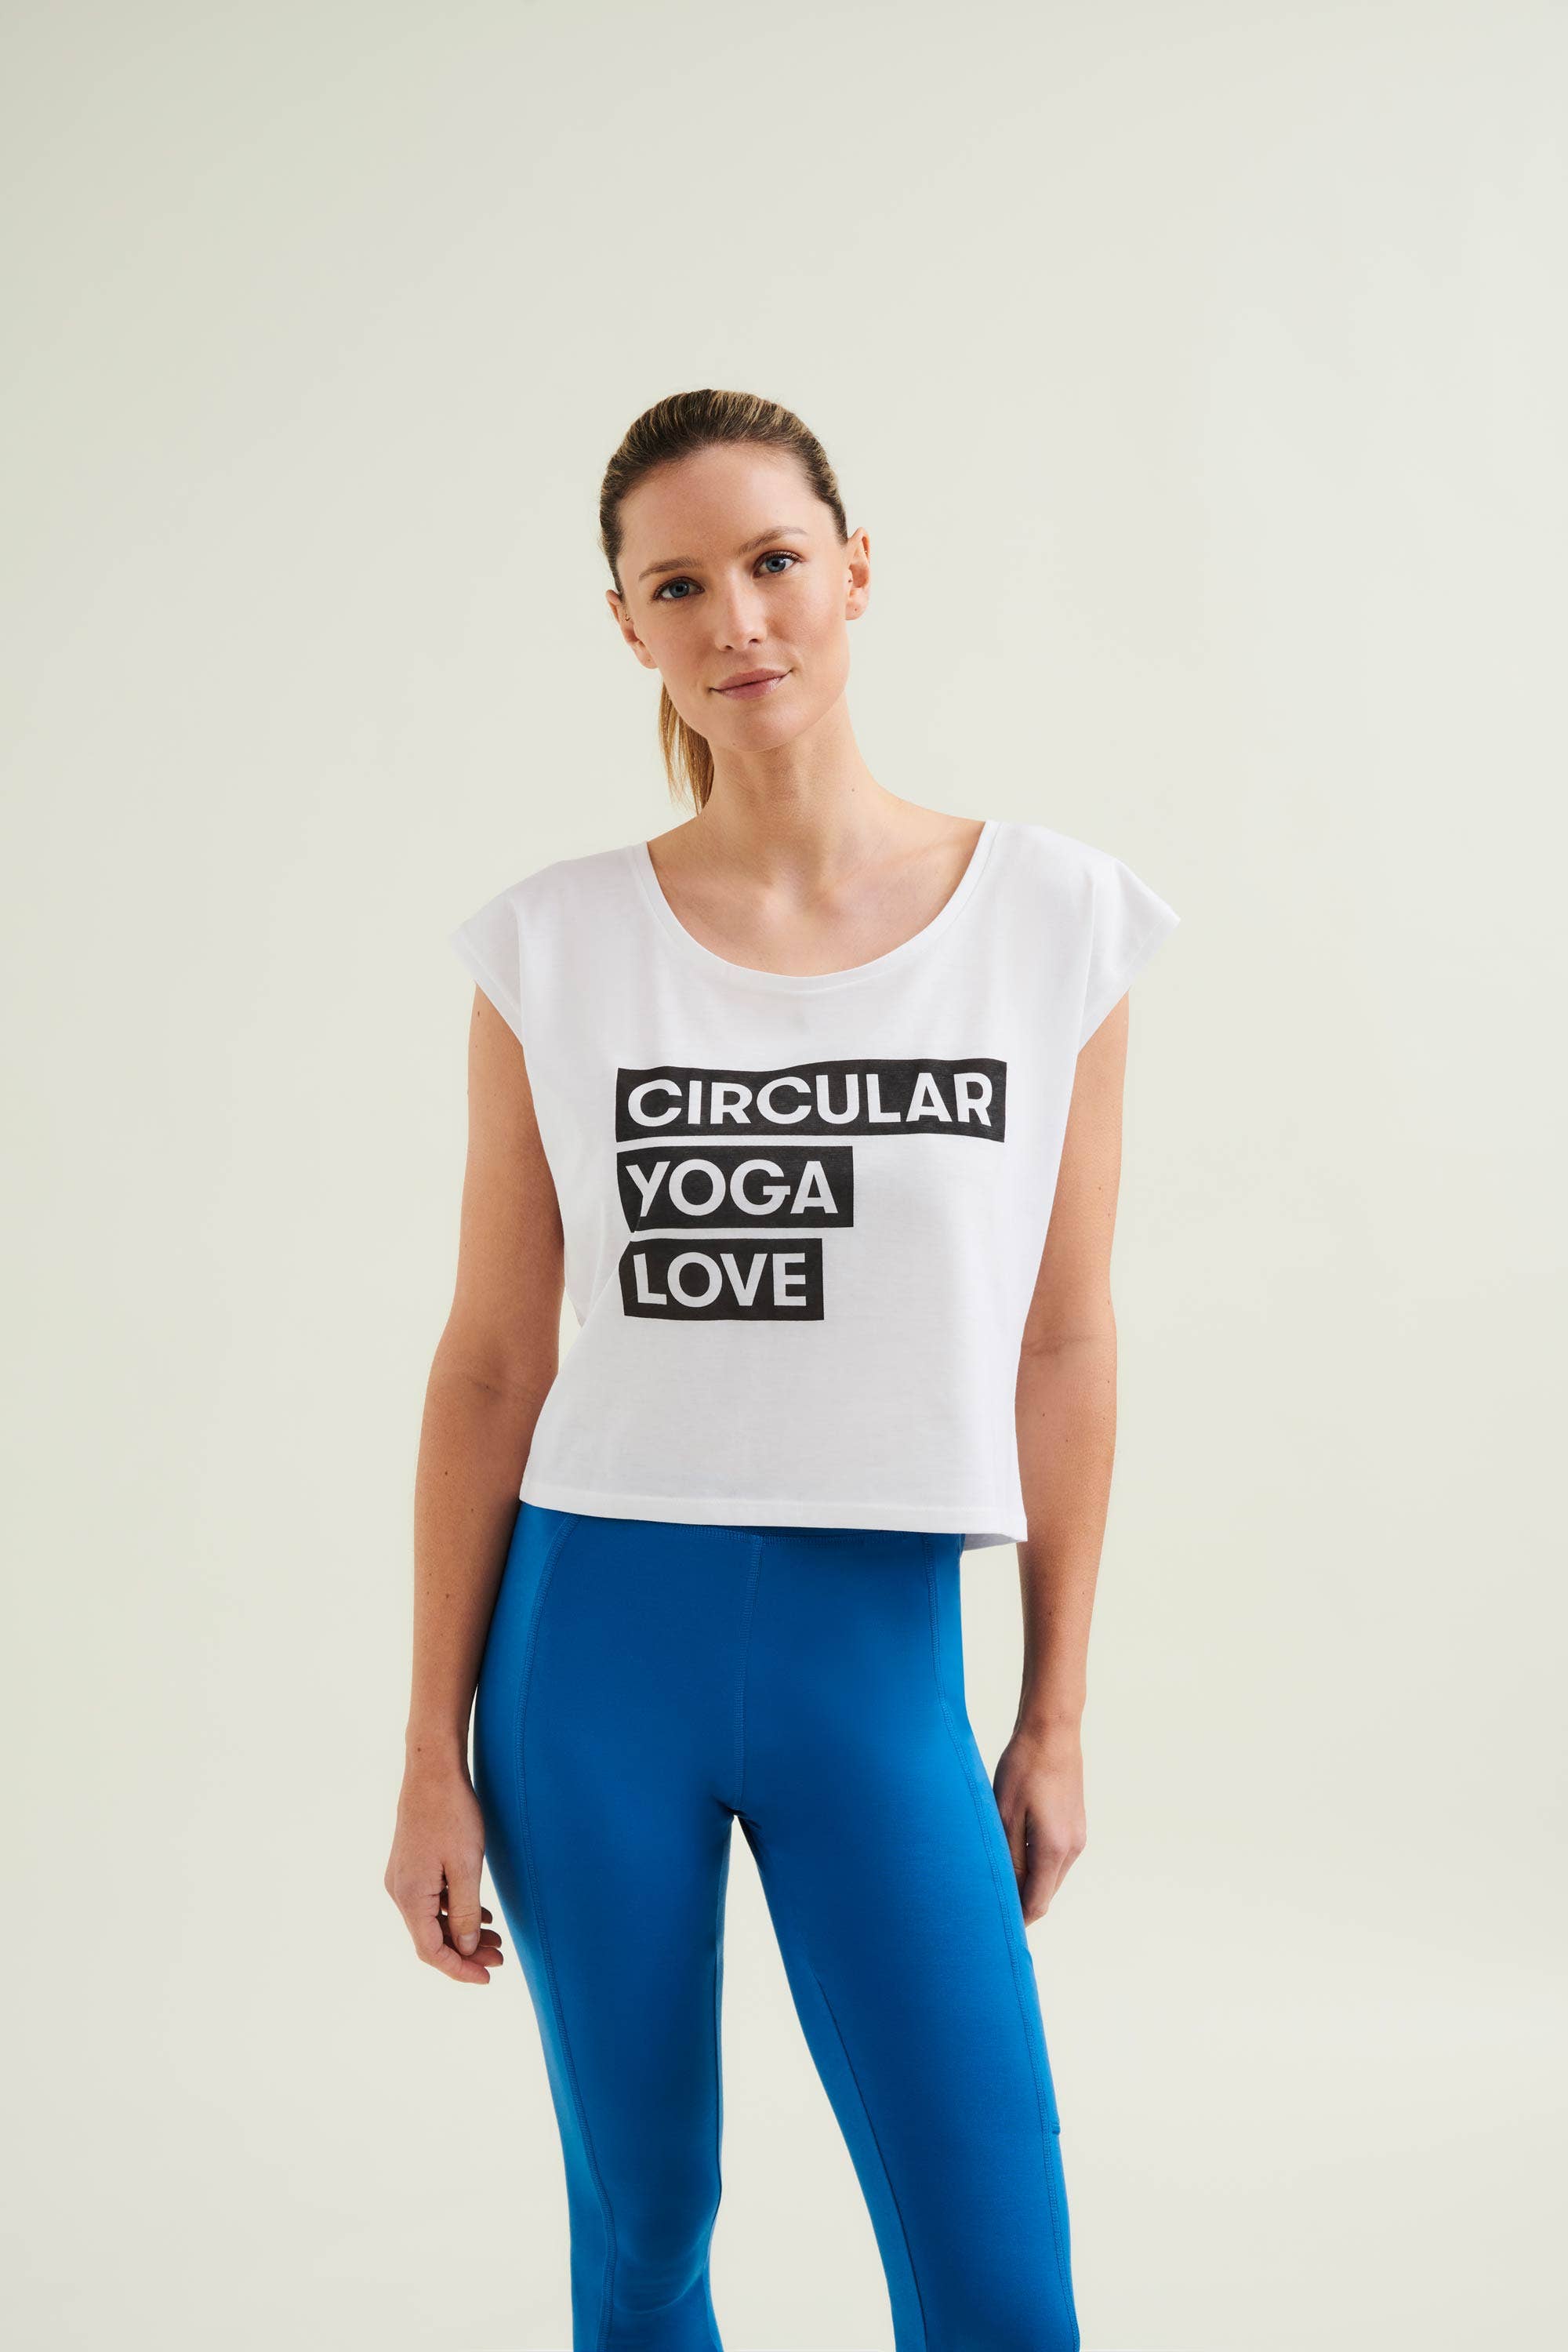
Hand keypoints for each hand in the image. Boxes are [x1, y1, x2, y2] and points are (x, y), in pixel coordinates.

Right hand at [384, 1762, 504, 1983]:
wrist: (432, 1770)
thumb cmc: (451, 1814)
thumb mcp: (465, 1867)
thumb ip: (463, 1913)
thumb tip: (463, 1950)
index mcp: (409, 1897)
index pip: (431, 1951)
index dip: (459, 1969)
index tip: (488, 1977)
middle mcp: (400, 1891)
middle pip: (431, 1938)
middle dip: (466, 1953)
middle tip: (500, 1958)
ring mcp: (404, 1877)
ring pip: (433, 1919)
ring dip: (462, 1933)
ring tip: (496, 1939)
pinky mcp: (412, 1865)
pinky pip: (432, 1901)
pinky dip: (455, 1911)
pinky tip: (480, 1914)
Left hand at [992, 1722, 1085, 1925]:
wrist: (1052, 1731)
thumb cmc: (1023, 1769)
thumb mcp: (1005, 1815)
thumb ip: (1009, 1860)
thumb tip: (1009, 1895)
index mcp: (1054, 1850)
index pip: (1036, 1905)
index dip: (1016, 1921)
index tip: (991, 1929)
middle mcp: (1072, 1849)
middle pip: (1044, 1894)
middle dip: (1019, 1903)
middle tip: (985, 1904)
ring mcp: (1077, 1837)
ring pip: (1050, 1876)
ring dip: (1027, 1882)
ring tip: (994, 1876)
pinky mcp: (1075, 1824)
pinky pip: (1054, 1857)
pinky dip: (1035, 1864)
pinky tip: (1012, 1850)